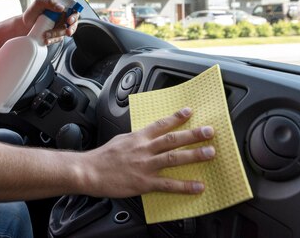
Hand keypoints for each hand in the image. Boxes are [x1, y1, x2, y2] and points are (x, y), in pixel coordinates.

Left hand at [22, 0, 79, 44]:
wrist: (23, 25)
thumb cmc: (31, 12)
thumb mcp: (39, 3)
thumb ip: (50, 3)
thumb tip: (61, 8)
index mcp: (60, 8)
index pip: (73, 11)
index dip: (74, 16)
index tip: (69, 20)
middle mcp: (62, 18)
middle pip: (73, 23)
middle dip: (72, 28)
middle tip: (67, 31)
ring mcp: (59, 27)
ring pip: (65, 33)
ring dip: (57, 34)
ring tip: (46, 34)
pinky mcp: (55, 36)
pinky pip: (58, 39)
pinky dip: (53, 40)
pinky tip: (46, 40)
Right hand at [83, 107, 214, 197]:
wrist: (89, 172)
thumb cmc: (102, 158)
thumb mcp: (120, 140)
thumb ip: (136, 138)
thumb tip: (147, 136)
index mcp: (137, 137)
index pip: (160, 124)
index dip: (176, 117)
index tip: (189, 112)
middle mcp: (144, 149)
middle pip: (172, 139)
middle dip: (193, 134)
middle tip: (209, 131)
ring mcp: (145, 166)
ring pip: (174, 158)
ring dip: (194, 155)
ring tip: (210, 153)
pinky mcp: (144, 182)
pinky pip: (168, 184)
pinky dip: (184, 186)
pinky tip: (197, 186)